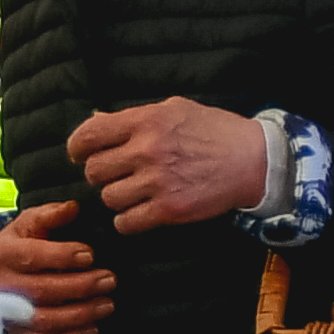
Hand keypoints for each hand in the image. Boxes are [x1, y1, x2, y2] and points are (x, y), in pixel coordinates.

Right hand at [0, 197, 112, 333]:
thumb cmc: (18, 245)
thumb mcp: (28, 223)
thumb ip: (50, 215)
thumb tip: (73, 208)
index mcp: (4, 254)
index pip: (32, 256)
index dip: (62, 256)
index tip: (89, 254)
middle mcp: (2, 286)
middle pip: (41, 291)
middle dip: (80, 287)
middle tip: (110, 279)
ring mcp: (9, 313)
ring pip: (45, 320)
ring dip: (80, 315)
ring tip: (108, 304)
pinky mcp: (19, 332)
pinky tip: (94, 327)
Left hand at [69, 97, 267, 233]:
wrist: (255, 161)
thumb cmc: (214, 131)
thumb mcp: (173, 110)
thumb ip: (132, 118)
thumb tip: (94, 122)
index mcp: (146, 121)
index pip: (88, 135)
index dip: (78, 148)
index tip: (80, 155)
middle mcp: (147, 150)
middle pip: (94, 171)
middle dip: (101, 174)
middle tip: (118, 174)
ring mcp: (157, 182)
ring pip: (108, 198)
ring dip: (116, 197)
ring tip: (134, 192)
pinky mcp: (169, 210)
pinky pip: (125, 223)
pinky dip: (128, 221)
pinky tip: (140, 212)